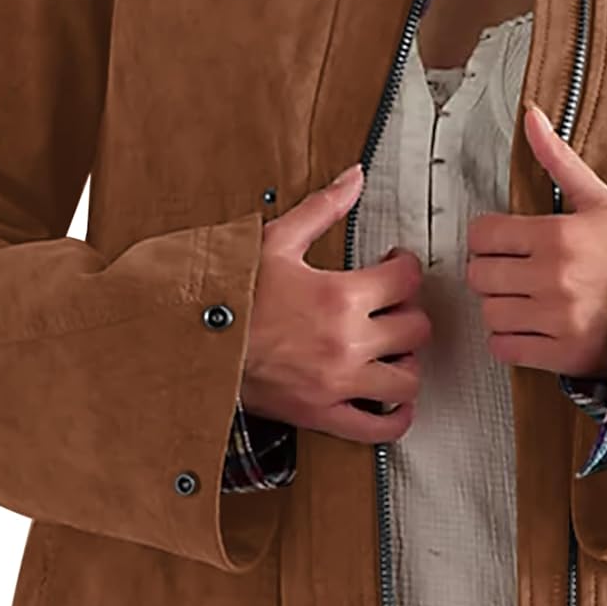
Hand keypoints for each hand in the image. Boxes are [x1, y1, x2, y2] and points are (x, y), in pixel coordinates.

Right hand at [239, 163, 430, 443]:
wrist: (190, 341)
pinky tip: (394, 401)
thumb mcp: (274, 240)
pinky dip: (395, 418)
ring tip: (390, 350)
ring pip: (407, 378)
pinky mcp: (322, 414)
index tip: (395, 266)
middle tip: (393, 308)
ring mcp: (337, 383)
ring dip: (406, 363)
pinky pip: (378, 427)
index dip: (406, 266)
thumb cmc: (229, 293)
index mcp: (340, 295)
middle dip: (409, 313)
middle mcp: (347, 341)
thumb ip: (322, 209)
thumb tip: (353, 178)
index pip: (406, 279)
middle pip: (415, 329)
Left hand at [463, 104, 606, 376]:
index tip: (504, 242)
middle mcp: (553, 277)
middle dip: (492, 271)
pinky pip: (504, 348)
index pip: (483, 234)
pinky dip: (510, 341)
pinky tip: (532, 326)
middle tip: (514, 272)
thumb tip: (532, 119)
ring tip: (526, 299)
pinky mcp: (560, 353)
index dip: (489, 237)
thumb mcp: (600, 200)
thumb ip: (558, 161)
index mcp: (558, 236)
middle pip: (479, 274)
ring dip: (501, 307)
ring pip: (489, 312)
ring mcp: (556, 318)